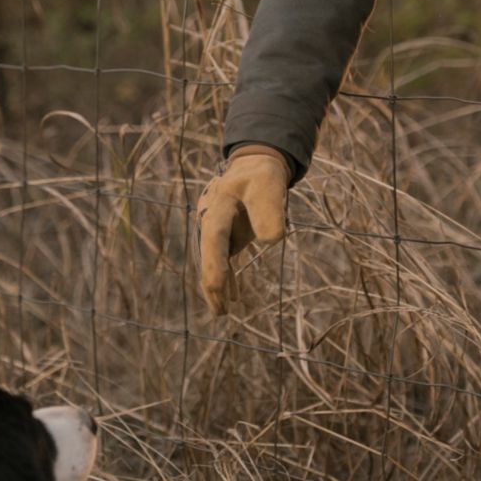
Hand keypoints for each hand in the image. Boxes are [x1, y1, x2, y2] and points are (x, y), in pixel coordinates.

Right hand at [197, 145, 290, 314]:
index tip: (218, 286)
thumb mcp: (269, 185)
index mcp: (217, 207)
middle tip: (220, 311)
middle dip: (213, 284)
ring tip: (222, 313)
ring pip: (213, 263)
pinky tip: (233, 298)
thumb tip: (271, 240)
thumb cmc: (262, 175)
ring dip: (217, 287)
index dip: (214, 263)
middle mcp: (211, 221)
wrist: (256, 167)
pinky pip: (223, 261)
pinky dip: (227, 279)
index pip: (214, 239)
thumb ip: (270, 208)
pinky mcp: (227, 237)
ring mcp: (217, 231)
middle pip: (208, 256)